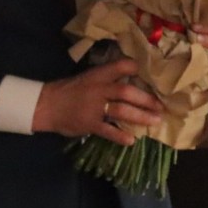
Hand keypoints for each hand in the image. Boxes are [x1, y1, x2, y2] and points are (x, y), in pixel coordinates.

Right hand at [31, 58, 161, 145]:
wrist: (46, 105)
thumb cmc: (69, 91)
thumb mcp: (87, 78)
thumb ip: (107, 79)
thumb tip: (132, 81)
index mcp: (97, 76)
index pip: (119, 66)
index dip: (134, 68)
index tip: (150, 73)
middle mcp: (98, 89)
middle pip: (126, 92)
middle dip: (146, 99)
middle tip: (161, 106)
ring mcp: (93, 107)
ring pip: (121, 110)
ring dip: (140, 116)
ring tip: (155, 121)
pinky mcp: (89, 124)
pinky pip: (107, 130)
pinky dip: (120, 136)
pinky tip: (131, 140)